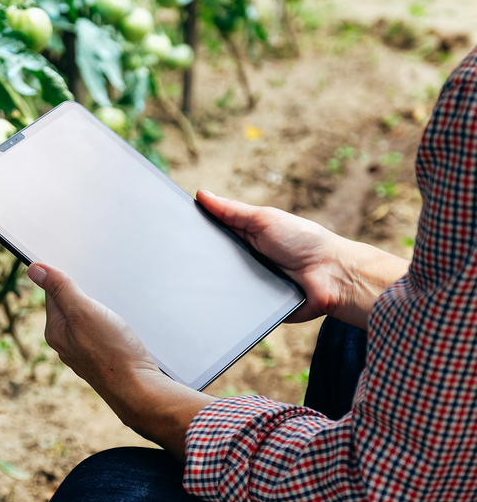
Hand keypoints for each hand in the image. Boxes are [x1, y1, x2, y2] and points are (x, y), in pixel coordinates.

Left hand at [28, 263, 210, 459]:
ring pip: (88, 320)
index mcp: (56, 331)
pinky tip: (120, 327)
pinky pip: (101, 332)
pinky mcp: (104, 357)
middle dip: (84, 293)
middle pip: (70, 306)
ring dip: (99, 309)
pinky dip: (109, 323)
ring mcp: (85, 351)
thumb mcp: (84, 312)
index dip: (65, 278)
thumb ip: (60, 289)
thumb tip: (34, 269)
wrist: (140, 389)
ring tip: (113, 308)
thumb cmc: (113, 353)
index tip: (79, 270)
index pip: (53, 294)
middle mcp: (67, 343)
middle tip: (101, 288)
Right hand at [196, 190, 407, 327]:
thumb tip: (201, 194)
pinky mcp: (251, 307)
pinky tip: (212, 299)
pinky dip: (223, 302)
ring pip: (216, 284)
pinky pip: (230, 305)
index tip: (170, 225)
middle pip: (209, 259)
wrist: (331, 277)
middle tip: (175, 255)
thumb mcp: (264, 219)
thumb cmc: (304, 241)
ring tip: (190, 277)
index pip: (211, 233)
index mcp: (244, 237)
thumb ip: (231, 210)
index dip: (193, 229)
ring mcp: (245, 284)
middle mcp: (242, 260)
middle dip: (196, 257)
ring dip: (208, 281)